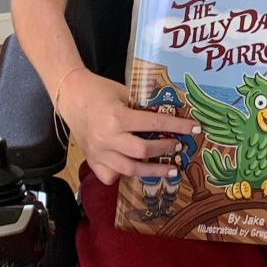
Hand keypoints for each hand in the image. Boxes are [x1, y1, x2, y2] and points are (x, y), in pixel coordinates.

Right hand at [56, 69, 201, 185]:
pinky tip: (134, 171)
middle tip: (178, 146)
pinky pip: (109, 176)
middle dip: (165, 149)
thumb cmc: (100, 90)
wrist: (71, 96)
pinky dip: (122, 176)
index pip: (153, 124)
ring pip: (129, 170)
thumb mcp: (124, 92)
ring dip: (153, 171)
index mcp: (117, 117)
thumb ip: (144, 105)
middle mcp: (107, 138)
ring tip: (170, 169)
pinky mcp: (92, 160)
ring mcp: (98, 152)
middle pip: (143, 151)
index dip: (177, 126)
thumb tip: (171, 112)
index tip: (194, 128)